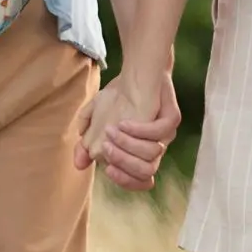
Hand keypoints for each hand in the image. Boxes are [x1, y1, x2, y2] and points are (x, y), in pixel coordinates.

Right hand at [74, 71, 179, 191]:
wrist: (137, 70)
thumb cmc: (119, 97)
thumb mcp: (96, 118)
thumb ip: (86, 141)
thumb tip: (79, 164)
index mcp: (141, 153)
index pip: (139, 180)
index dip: (124, 180)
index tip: (106, 169)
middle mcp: (155, 147)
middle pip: (146, 172)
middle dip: (123, 163)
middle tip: (105, 147)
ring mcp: (166, 134)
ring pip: (152, 155)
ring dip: (128, 145)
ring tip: (111, 130)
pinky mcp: (172, 118)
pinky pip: (159, 132)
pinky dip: (139, 130)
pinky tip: (123, 122)